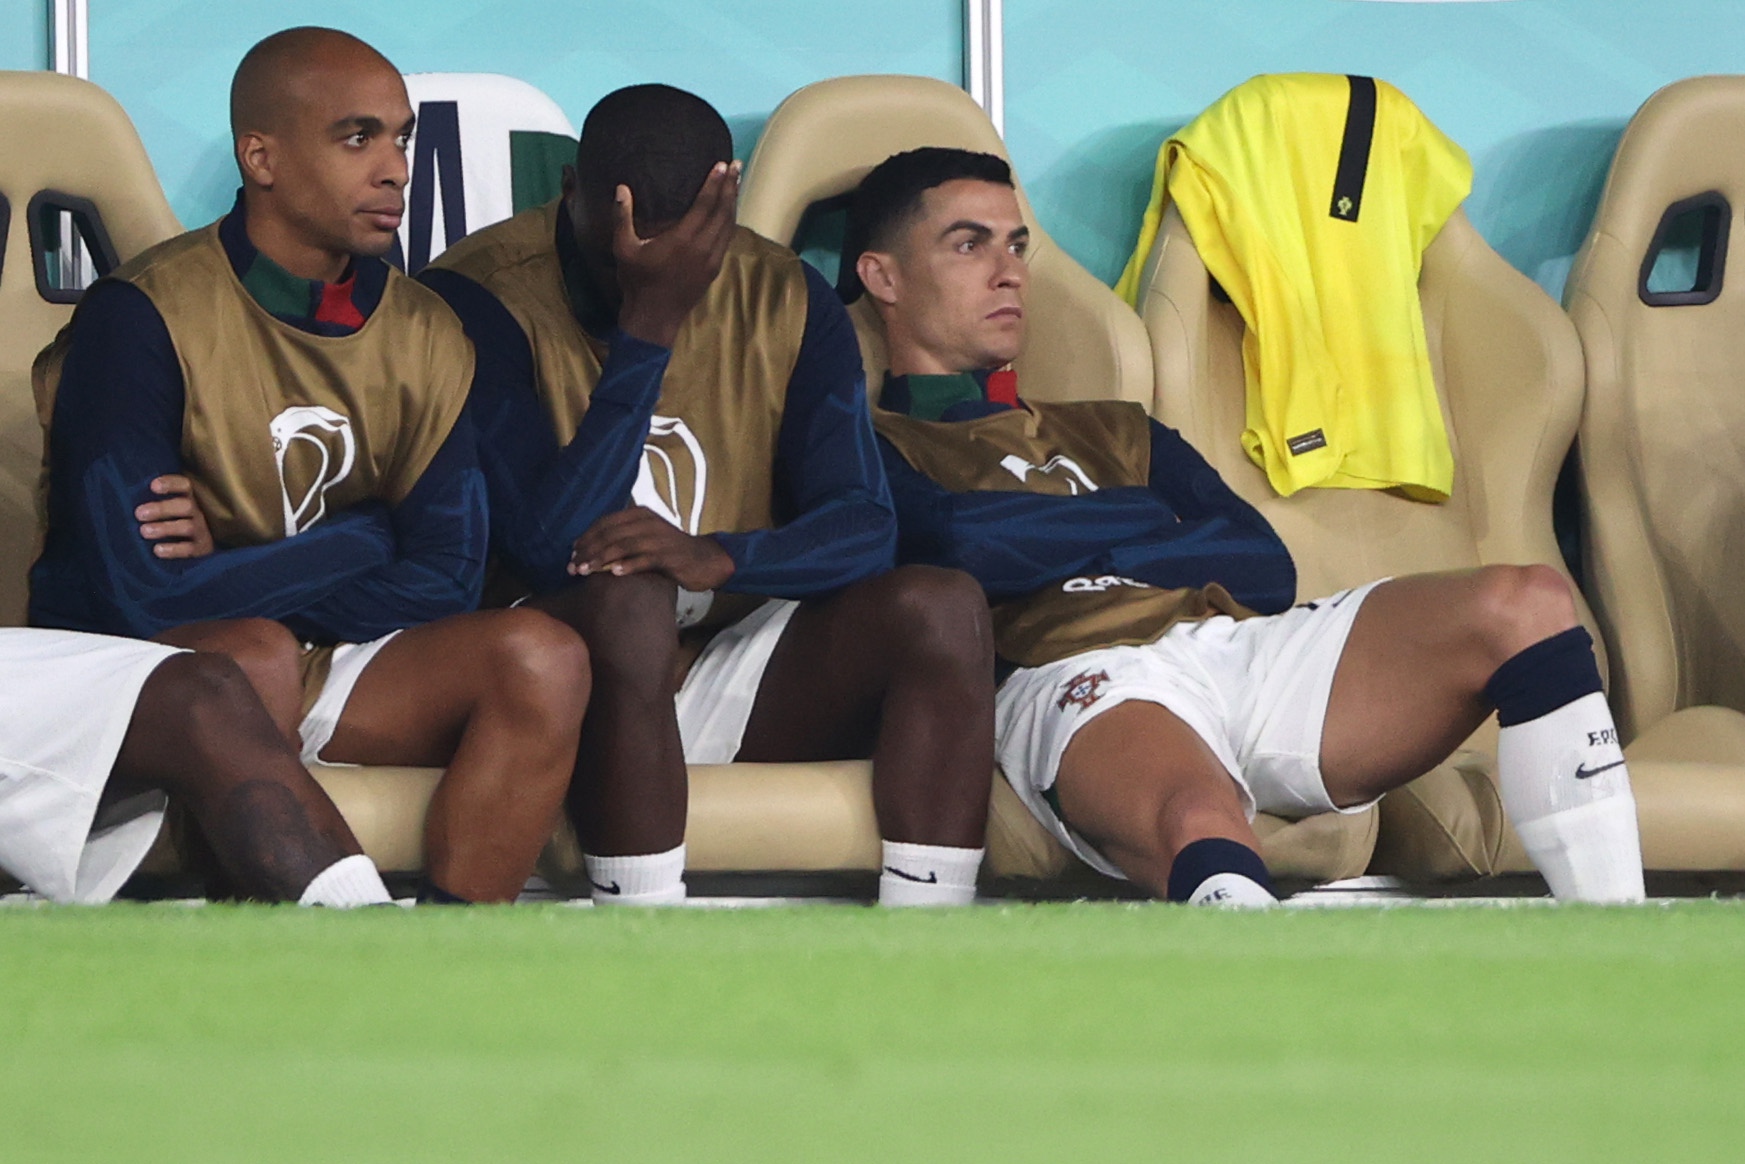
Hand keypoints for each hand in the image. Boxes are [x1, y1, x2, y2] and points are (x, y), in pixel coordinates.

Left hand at [135, 475, 213, 558]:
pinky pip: (189, 549)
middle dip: (162, 509)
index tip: (153, 486)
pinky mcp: (201, 550)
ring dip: (165, 528)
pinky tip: (157, 549)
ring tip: (144, 531)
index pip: (184, 485)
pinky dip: (173, 549)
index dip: (170, 484)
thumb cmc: (166, 522)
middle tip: (139, 514)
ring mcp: (201, 531)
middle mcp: (197, 513)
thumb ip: (149, 502)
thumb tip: (126, 496)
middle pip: (185, 506)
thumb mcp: (162, 508)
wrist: (192, 548)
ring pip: (187, 526)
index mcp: (188, 498)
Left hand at [568, 506, 734, 591]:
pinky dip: (629, 565)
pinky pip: (645, 560)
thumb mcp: (648, 536)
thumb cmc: (672, 551)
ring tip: (586, 570)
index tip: (572, 551)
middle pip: (611, 534)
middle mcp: (649, 523)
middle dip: (589, 550)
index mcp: (641, 514)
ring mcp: (660, 539)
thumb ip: (625, 537)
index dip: (587, 536)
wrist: (706, 560)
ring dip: (601, 559)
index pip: (607, 522)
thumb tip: (594, 548)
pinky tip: (615, 574)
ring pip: (624, 546)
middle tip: (573, 566)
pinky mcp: (670, 556)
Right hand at [614, 160, 740, 347]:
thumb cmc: (637, 282)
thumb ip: (622, 217)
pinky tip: (729, 212)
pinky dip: (730, 221)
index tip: (721, 165)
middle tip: (736, 165)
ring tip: (736, 182)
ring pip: (729, 225)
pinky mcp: (714, 270)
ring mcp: (712, 260)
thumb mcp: (623, 249)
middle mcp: (703, 248)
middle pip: (723, 211)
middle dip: (731, 187)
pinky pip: (727, 239)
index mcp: (683, 240)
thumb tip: (621, 189)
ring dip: (733, 202)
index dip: (714, 184)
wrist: (654, 318)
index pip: (705, 205)